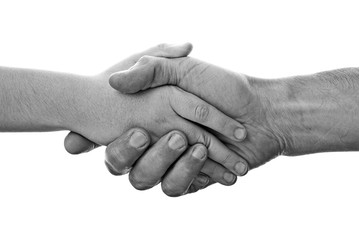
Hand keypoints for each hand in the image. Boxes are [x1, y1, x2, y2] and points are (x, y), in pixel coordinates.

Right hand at [63, 57, 248, 196]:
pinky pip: (176, 186)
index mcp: (145, 117)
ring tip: (193, 144)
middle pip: (122, 161)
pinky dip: (191, 173)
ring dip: (166, 162)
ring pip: (146, 178)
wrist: (262, 111)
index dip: (93, 139)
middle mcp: (152, 141)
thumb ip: (151, 69)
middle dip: (133, 152)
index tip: (114, 132)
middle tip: (152, 134)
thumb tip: (114, 81)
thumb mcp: (185, 69)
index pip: (109, 131)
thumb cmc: (224, 85)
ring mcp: (170, 162)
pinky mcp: (189, 178)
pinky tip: (206, 160)